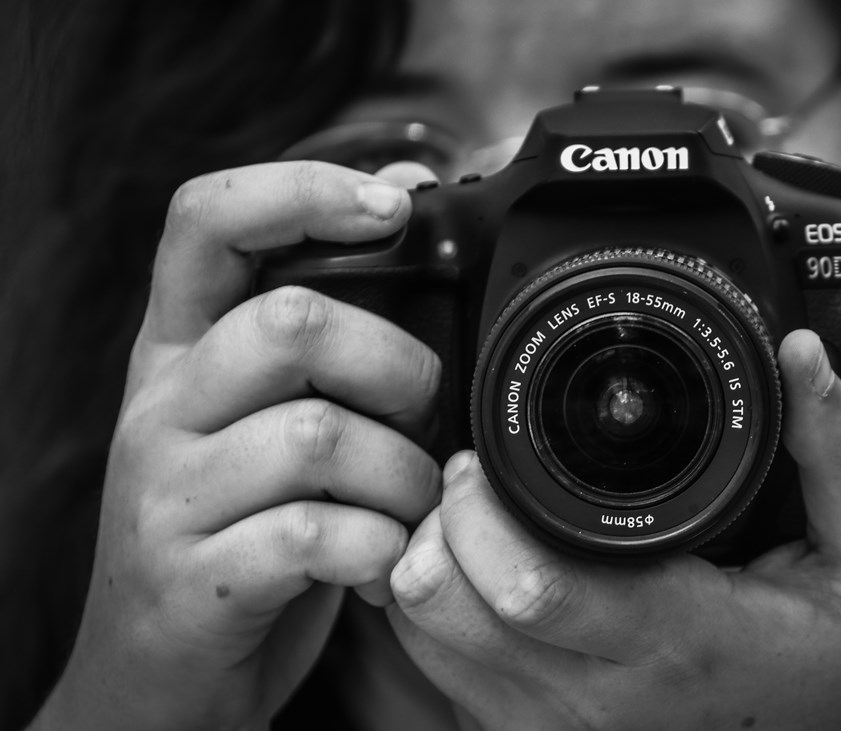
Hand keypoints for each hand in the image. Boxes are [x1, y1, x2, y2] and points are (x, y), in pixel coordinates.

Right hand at [34, 162, 441, 729]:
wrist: (157, 673)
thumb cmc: (240, 524)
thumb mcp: (263, 414)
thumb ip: (322, 326)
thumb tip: (403, 191)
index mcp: (180, 351)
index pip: (206, 221)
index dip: (300, 190)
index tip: (390, 205)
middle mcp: (162, 409)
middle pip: (291, 323)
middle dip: (397, 364)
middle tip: (421, 411)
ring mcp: (170, 495)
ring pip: (319, 437)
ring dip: (404, 477)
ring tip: (409, 509)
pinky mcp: (197, 578)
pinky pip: (320, 536)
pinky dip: (381, 549)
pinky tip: (380, 563)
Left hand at [388, 329, 840, 729]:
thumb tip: (802, 357)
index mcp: (683, 638)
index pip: (531, 585)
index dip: (483, 506)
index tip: (490, 456)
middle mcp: (603, 701)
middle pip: (448, 608)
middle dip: (441, 522)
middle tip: (475, 477)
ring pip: (427, 641)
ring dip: (434, 566)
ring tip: (482, 523)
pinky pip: (441, 676)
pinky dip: (443, 618)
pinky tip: (493, 581)